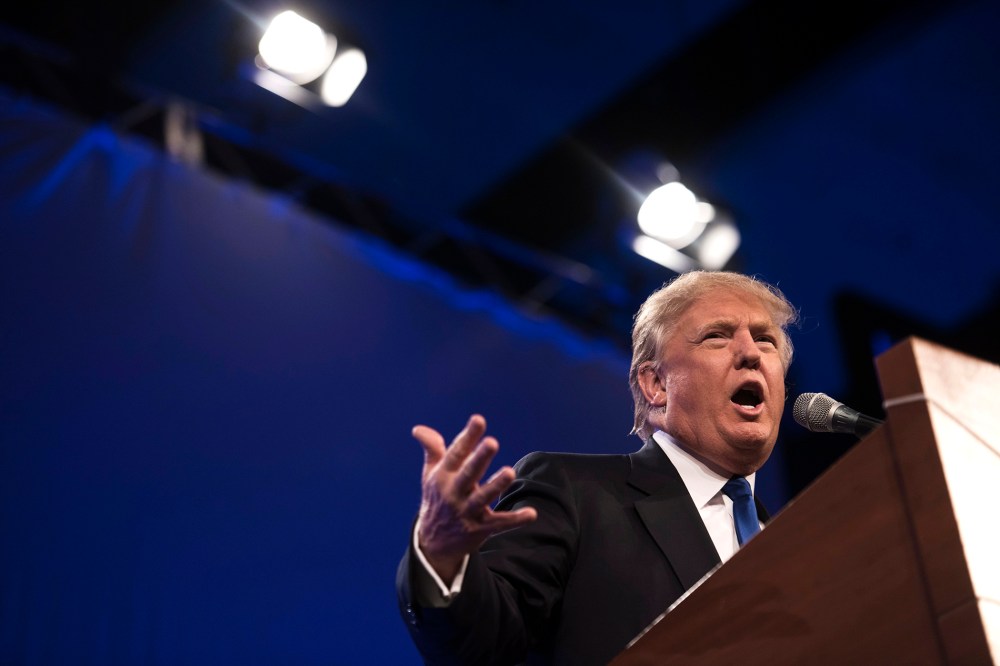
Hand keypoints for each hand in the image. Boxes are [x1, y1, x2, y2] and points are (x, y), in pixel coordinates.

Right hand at [413, 414, 536, 582]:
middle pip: (468, 473)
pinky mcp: (480, 529)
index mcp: (443, 476)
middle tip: (492, 443)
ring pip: (483, 498)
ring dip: (496, 485)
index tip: (478, 420)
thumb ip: (432, 449)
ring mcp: (466, 512)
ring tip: (510, 472)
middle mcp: (453, 493)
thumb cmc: (437, 499)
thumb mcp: (431, 475)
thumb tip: (418, 429)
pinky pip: (499, 523)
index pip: (456, 453)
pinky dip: (515, 519)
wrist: (433, 543)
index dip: (468, 436)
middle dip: (479, 458)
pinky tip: (531, 514)